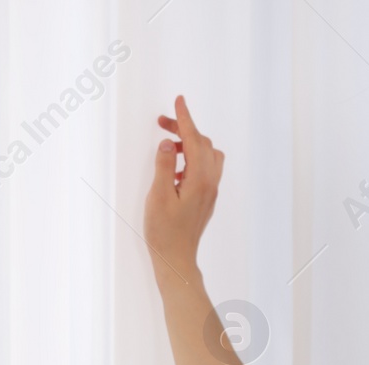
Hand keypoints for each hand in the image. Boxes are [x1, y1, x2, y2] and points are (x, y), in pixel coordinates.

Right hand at [143, 95, 223, 283]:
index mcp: (199, 179)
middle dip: (185, 129)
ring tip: (167, 146)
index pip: (194, 139)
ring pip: (208, 155)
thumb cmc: (164, 232)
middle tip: (162, 123)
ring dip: (190, 144)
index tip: (179, 100)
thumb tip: (167, 142)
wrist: (176, 258)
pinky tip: (174, 168)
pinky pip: (206, 168)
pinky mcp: (206, 198)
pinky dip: (192, 158)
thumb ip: (163, 165)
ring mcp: (210, 191)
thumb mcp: (157, 195)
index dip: (185, 118)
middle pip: (203, 144)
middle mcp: (210, 183)